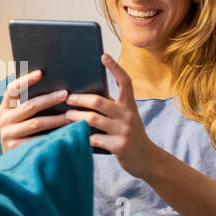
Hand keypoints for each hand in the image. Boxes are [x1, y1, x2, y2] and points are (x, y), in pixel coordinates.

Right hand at [0, 68, 70, 152]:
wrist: (14, 162)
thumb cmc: (24, 133)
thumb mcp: (21, 117)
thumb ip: (29, 103)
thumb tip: (53, 86)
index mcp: (5, 107)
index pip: (13, 89)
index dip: (26, 80)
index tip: (41, 73)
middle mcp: (4, 120)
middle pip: (30, 106)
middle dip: (50, 99)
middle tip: (66, 94)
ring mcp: (8, 135)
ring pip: (36, 123)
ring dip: (56, 119)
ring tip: (71, 115)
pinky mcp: (16, 149)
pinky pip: (39, 139)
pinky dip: (54, 135)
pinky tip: (66, 133)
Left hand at [66, 52, 155, 178]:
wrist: (147, 159)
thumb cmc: (131, 135)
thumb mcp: (126, 118)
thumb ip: (113, 108)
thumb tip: (87, 97)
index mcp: (130, 105)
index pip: (125, 81)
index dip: (115, 67)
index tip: (104, 56)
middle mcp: (128, 115)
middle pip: (99, 101)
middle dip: (80, 99)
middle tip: (68, 98)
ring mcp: (124, 131)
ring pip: (93, 119)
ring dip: (77, 116)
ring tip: (68, 115)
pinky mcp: (119, 146)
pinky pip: (94, 138)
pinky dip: (83, 136)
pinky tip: (75, 135)